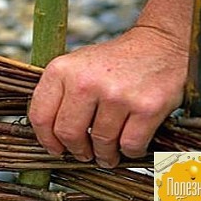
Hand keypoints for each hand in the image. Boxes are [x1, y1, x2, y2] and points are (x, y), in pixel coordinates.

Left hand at [29, 26, 188, 167]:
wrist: (159, 45)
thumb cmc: (112, 62)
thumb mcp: (75, 66)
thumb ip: (57, 95)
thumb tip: (48, 136)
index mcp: (61, 70)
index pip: (41, 116)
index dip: (47, 140)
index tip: (55, 149)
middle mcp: (86, 81)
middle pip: (68, 134)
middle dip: (77, 150)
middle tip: (84, 154)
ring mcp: (117, 95)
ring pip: (101, 143)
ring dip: (105, 155)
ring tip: (107, 153)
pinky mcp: (146, 107)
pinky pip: (130, 146)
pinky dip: (129, 152)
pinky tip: (128, 145)